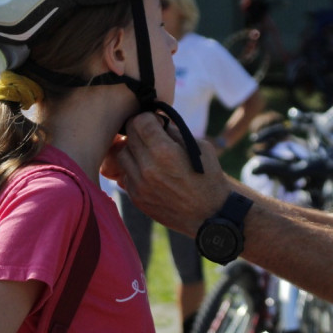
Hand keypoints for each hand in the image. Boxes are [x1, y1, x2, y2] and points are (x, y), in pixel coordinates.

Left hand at [113, 111, 229, 234]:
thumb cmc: (208, 177)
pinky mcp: (136, 198)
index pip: (140, 121)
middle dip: (139, 131)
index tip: (156, 122)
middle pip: (129, 136)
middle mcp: (148, 168)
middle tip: (151, 134)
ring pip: (122, 154)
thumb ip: (175, 132)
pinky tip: (149, 171)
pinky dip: (134, 169)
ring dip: (133, 150)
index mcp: (165, 152)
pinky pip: (125, 174)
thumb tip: (157, 121)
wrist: (210, 214)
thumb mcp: (199, 147)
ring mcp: (139, 185)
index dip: (148, 118)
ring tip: (148, 154)